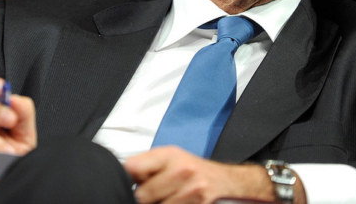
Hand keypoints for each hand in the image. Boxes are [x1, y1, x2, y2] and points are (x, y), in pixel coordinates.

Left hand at [125, 146, 303, 203]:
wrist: (234, 184)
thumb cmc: (199, 172)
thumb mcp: (174, 160)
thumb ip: (148, 166)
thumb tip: (122, 177)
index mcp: (170, 156)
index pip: (132, 168)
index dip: (128, 179)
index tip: (131, 184)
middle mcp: (182, 172)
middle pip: (141, 195)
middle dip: (143, 198)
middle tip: (155, 196)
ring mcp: (192, 193)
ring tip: (168, 199)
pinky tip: (178, 203)